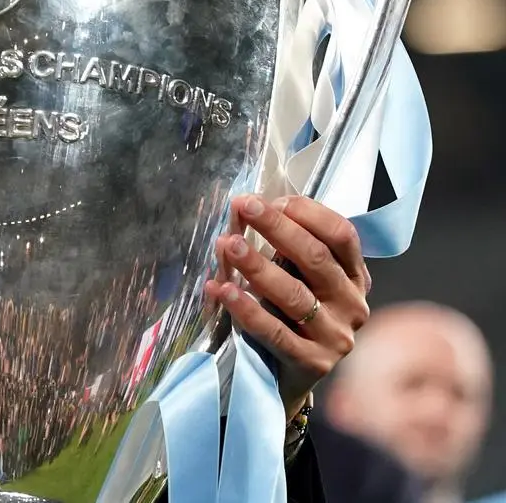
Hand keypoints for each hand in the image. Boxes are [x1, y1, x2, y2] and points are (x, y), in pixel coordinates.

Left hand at [202, 194, 370, 420]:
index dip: (308, 213)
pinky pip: (274, 332)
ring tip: (228, 245)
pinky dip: (246, 309)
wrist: (289, 376)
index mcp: (354, 276)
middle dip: (276, 228)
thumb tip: (245, 209)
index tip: (271, 199)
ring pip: (294, 294)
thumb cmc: (290, 315)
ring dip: (257, 266)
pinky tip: (221, 289)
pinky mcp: (312, 362)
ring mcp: (336, 336)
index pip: (342, 235)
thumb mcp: (297, 277)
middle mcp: (352, 304)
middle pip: (315, 258)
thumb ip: (282, 248)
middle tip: (244, 207)